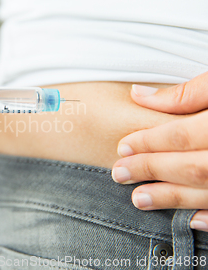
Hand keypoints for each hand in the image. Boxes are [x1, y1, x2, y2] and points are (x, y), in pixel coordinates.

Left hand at [111, 72, 207, 231]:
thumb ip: (190, 91)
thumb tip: (140, 96)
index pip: (183, 135)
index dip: (149, 142)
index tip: (123, 147)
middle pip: (193, 167)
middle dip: (152, 171)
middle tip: (119, 174)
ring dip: (174, 198)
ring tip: (139, 199)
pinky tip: (192, 219)